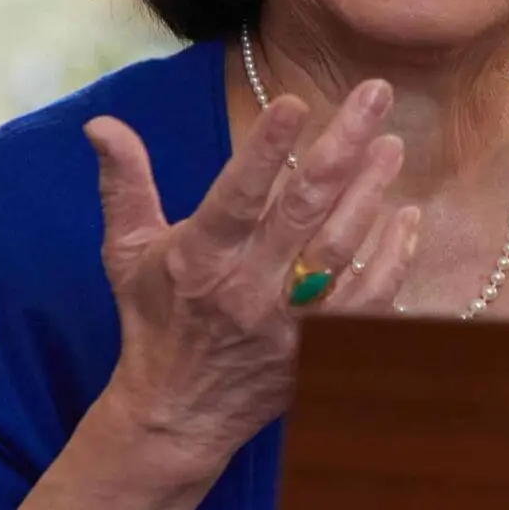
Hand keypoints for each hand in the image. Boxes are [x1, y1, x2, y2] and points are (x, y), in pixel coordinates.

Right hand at [83, 82, 421, 485]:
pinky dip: (392, 258)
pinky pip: (368, 299)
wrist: (176, 415)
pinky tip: (408, 217)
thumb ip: (125, 184)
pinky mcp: (319, 348)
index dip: (266, 149)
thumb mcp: (128, 252)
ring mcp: (287, 321)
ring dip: (371, 193)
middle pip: (303, 208)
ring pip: (340, 247)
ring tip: (393, 145)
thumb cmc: (154, 319)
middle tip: (376, 94)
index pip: (237, 194)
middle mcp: (245, 287)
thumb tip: (101, 124)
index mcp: (199, 258)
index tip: (297, 100)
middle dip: (343, 146)